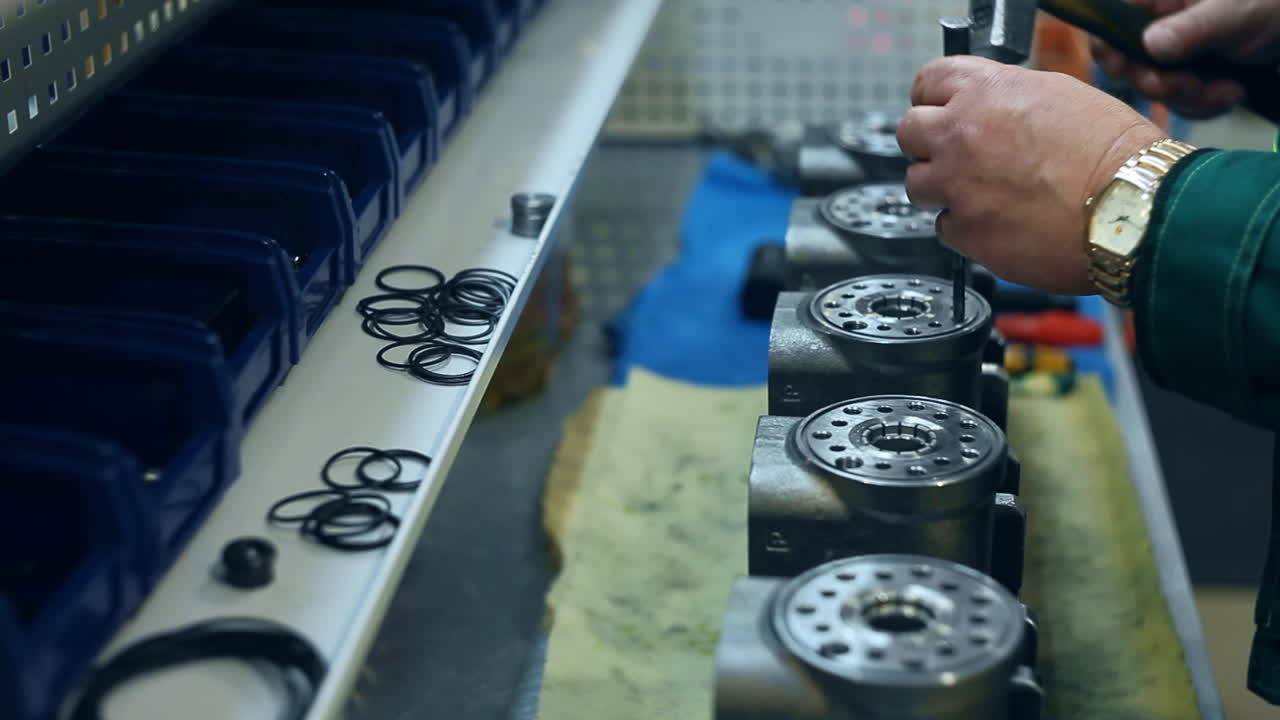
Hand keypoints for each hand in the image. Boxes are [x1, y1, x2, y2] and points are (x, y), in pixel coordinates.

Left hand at [897, 57, 1165, 294]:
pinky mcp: (966, 232)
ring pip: (918, 185)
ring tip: (980, 194)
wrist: (1134, 208)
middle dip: (928, 144)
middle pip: (909, 133)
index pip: (928, 81)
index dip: (933, 97)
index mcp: (986, 91)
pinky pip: (945, 228)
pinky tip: (998, 223)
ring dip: (942, 189)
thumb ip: (1011, 100)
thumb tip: (991, 109)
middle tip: (953, 156)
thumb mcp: (1062, 95)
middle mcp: (962, 135)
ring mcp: (958, 186)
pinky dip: (965, 227)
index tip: (938, 109)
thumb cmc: (1116, 155)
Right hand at [1092, 0, 1279, 117]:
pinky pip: (1181, 102)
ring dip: (1192, 98)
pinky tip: (1234, 93)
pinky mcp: (1194, 78)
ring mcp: (1177, 54)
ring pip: (1157, 89)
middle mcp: (1163, 26)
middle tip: (1190, 84)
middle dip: (1160, 83)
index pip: (1111, 20)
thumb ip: (1191, 28)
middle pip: (1129, 64)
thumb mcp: (1235, 11)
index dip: (1109, 47)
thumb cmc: (1275, 5)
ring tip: (1229, 90)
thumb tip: (1150, 45)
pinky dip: (1207, 105)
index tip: (1124, 67)